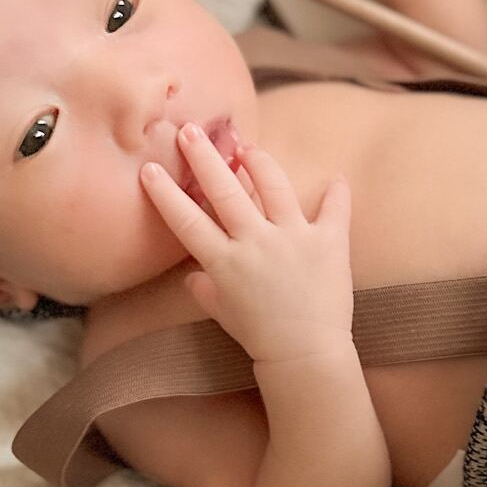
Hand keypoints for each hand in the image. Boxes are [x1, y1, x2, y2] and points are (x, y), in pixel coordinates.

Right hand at [141, 124, 353, 366]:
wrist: (306, 356)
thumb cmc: (261, 338)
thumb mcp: (224, 314)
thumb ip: (206, 290)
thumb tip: (192, 276)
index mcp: (226, 262)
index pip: (187, 221)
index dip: (165, 193)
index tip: (149, 168)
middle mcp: (256, 243)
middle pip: (225, 191)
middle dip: (204, 158)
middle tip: (190, 131)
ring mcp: (293, 238)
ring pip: (273, 185)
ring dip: (257, 161)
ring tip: (247, 148)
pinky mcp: (328, 243)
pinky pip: (334, 209)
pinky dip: (337, 192)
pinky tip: (337, 177)